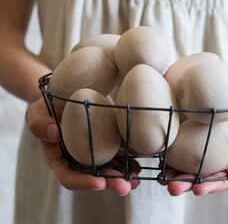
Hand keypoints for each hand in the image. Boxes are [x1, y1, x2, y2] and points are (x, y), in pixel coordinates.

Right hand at [25, 97, 139, 194]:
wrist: (64, 95)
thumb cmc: (46, 106)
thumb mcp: (36, 114)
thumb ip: (39, 125)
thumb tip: (54, 134)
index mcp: (59, 158)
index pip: (69, 176)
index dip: (83, 182)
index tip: (99, 183)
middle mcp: (77, 158)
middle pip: (93, 175)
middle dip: (110, 182)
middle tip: (125, 186)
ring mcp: (92, 150)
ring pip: (108, 167)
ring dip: (123, 174)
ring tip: (136, 177)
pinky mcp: (105, 140)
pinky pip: (117, 152)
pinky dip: (128, 158)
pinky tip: (138, 162)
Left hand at [161, 117, 227, 195]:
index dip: (214, 185)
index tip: (199, 188)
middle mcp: (221, 162)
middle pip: (205, 177)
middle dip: (189, 184)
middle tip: (173, 188)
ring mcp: (207, 154)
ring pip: (191, 168)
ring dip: (176, 176)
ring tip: (162, 180)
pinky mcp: (195, 143)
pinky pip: (183, 153)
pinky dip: (172, 159)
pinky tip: (160, 161)